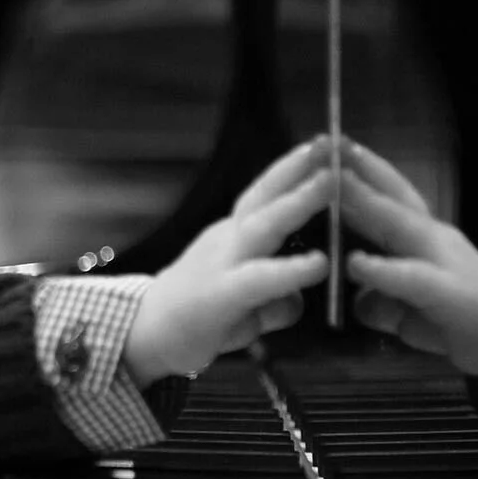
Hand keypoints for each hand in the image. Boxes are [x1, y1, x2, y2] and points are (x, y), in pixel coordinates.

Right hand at [124, 137, 332, 384]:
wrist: (145, 335)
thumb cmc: (200, 315)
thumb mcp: (246, 301)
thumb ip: (276, 296)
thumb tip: (298, 297)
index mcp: (234, 234)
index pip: (265, 193)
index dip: (294, 168)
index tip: (325, 145)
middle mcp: (229, 240)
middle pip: (264, 195)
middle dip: (299, 168)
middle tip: (332, 143)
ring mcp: (223, 265)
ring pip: (263, 225)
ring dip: (297, 202)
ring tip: (330, 182)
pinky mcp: (221, 296)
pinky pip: (260, 279)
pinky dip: (291, 269)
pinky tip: (320, 263)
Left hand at [337, 140, 477, 384]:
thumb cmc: (459, 316)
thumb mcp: (408, 307)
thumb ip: (381, 296)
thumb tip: (355, 296)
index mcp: (420, 234)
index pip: (387, 193)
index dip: (355, 170)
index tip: (322, 146)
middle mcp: (432, 236)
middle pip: (393, 194)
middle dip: (357, 168)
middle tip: (323, 143)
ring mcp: (444, 260)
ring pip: (402, 223)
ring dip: (368, 200)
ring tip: (335, 182)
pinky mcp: (451, 292)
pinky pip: (413, 277)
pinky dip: (384, 269)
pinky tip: (357, 263)